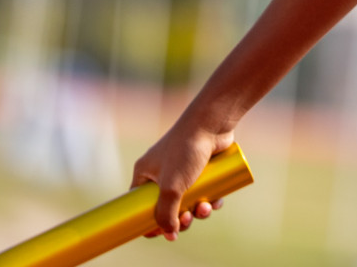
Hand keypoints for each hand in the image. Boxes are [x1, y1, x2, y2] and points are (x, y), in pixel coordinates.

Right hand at [132, 120, 233, 239]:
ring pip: (188, 199)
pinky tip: (216, 202)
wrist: (212, 123)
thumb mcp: (171, 188)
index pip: (139, 204)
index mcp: (145, 173)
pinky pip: (204, 190)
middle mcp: (162, 170)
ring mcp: (183, 168)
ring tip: (206, 209)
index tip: (162, 233)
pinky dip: (209, 199)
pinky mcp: (203, 166)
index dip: (149, 221)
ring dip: (197, 210)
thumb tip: (170, 233)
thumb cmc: (186, 151)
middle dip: (179, 217)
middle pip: (168, 204)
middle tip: (188, 220)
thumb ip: (166, 213)